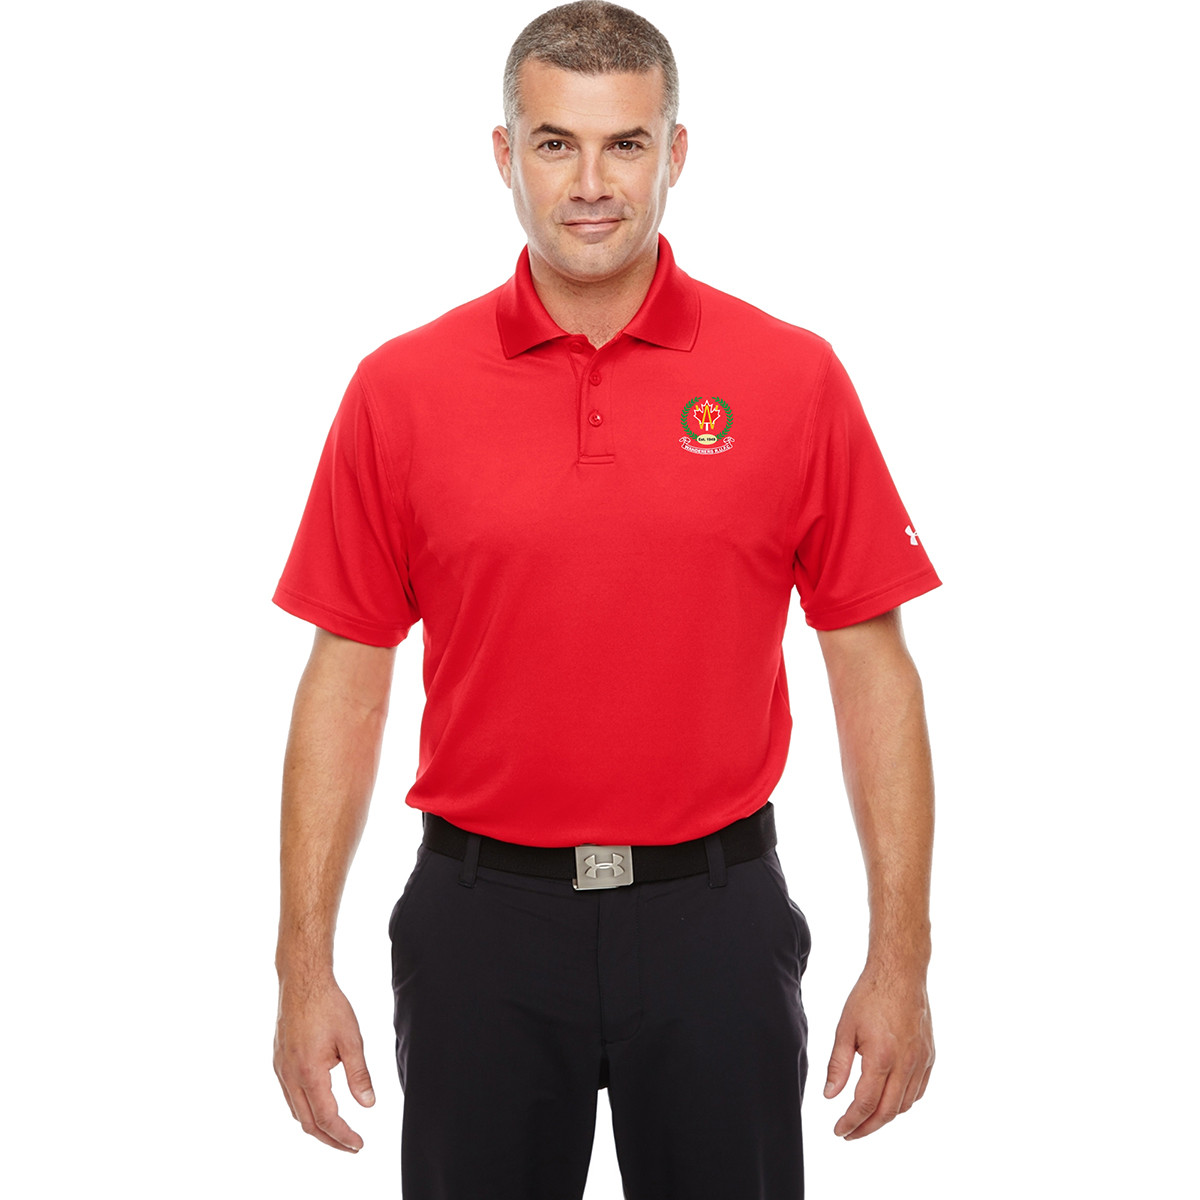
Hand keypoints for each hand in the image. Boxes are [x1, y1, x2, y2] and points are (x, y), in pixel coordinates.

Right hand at [273, 976, 375, 1151]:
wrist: (302, 982)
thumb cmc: (328, 1005)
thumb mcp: (351, 1039)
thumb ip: (359, 1074)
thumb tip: (368, 1104)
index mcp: (309, 1072)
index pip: (326, 1118)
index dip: (343, 1135)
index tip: (358, 1144)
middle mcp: (290, 1076)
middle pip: (308, 1123)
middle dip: (330, 1138)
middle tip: (351, 1145)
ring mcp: (280, 1070)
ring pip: (296, 1111)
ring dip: (316, 1126)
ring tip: (338, 1131)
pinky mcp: (278, 1062)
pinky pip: (290, 1096)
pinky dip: (305, 1109)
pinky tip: (319, 1105)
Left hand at [823, 967, 933, 1139]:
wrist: (900, 972)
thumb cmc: (870, 995)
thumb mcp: (845, 1028)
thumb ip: (838, 1065)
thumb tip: (830, 1096)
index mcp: (881, 1057)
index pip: (866, 1104)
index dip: (851, 1122)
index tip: (839, 1130)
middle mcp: (906, 1064)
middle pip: (887, 1112)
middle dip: (866, 1128)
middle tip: (850, 1133)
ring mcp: (921, 1061)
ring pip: (904, 1105)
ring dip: (885, 1117)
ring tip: (866, 1117)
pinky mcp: (930, 1056)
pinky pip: (918, 1091)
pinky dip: (903, 1102)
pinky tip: (888, 1099)